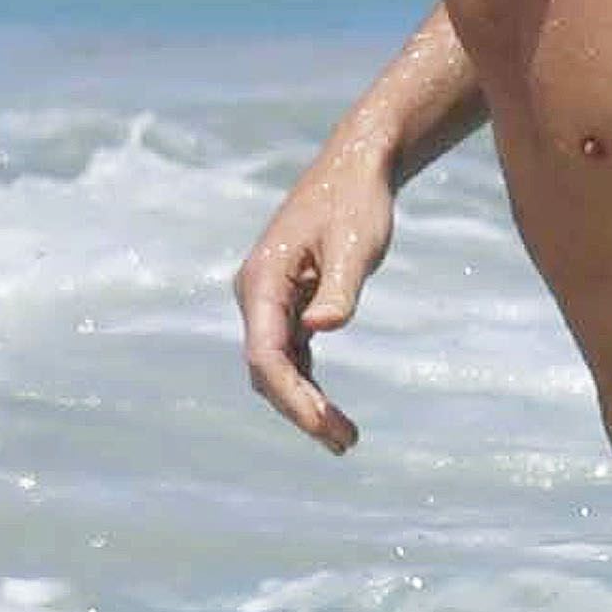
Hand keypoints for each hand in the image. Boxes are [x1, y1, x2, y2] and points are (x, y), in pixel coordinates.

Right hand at [232, 149, 397, 451]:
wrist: (355, 168)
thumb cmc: (355, 202)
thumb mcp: (355, 244)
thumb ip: (339, 288)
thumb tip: (322, 328)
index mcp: (262, 280)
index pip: (265, 354)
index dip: (291, 396)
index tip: (322, 425)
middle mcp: (256, 294)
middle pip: (267, 369)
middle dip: (301, 409)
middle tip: (344, 442)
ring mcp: (269, 301)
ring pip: (276, 367)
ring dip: (305, 403)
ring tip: (345, 439)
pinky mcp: (286, 303)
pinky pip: (289, 355)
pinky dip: (308, 384)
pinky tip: (331, 412)